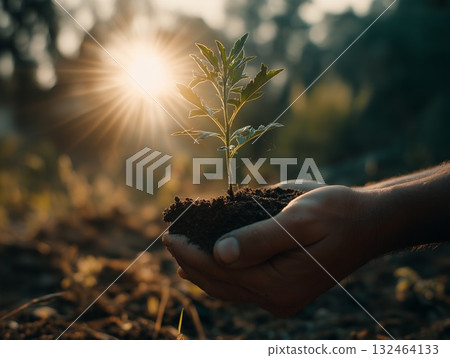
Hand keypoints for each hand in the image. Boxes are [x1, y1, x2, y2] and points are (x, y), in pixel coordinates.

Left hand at [163, 185, 378, 316]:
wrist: (368, 224)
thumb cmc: (337, 214)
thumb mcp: (298, 219)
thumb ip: (258, 238)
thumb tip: (219, 254)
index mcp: (279, 283)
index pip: (219, 270)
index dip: (189, 252)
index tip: (168, 234)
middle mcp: (277, 298)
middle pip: (219, 283)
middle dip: (189, 261)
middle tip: (168, 239)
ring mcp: (281, 298)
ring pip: (228, 288)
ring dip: (201, 269)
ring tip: (179, 252)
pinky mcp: (284, 290)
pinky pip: (242, 286)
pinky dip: (220, 273)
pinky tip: (207, 264)